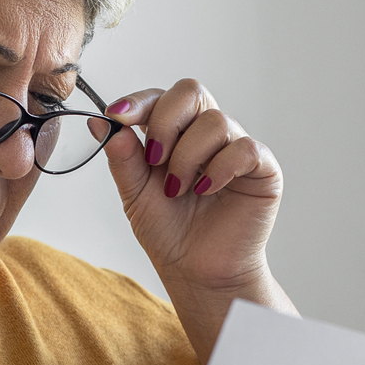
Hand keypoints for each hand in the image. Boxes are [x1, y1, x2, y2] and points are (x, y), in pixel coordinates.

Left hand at [92, 81, 295, 361]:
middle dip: (165, 121)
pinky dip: (220, 168)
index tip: (117, 117)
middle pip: (191, 91)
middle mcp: (207, 134)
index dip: (139, 102)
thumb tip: (101, 122)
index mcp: (176, 133)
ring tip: (178, 190)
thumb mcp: (135, 194)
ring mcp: (236, 148)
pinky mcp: (262, 169)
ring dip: (188, 157)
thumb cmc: (170, 233)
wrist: (196, 273)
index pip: (161, 97)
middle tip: (154, 160)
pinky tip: (205, 190)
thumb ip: (122, 157)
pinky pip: (245, 148)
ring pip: (215, 122)